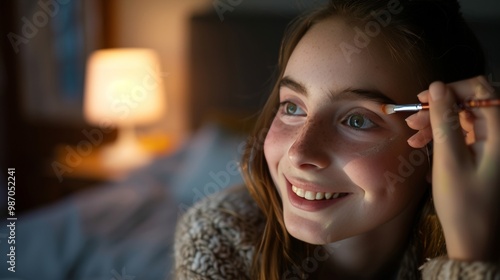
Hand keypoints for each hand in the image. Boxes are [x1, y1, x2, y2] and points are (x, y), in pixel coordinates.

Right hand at [406, 75, 499, 260]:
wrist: (475, 238)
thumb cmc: (462, 202)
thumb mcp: (448, 159)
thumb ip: (443, 120)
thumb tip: (437, 86)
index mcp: (499, 131)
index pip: (479, 89)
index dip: (450, 89)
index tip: (422, 100)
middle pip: (471, 101)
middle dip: (440, 107)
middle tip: (412, 121)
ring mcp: (493, 143)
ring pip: (464, 117)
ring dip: (437, 122)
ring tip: (412, 135)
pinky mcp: (485, 152)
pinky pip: (463, 133)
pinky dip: (442, 135)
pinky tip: (422, 145)